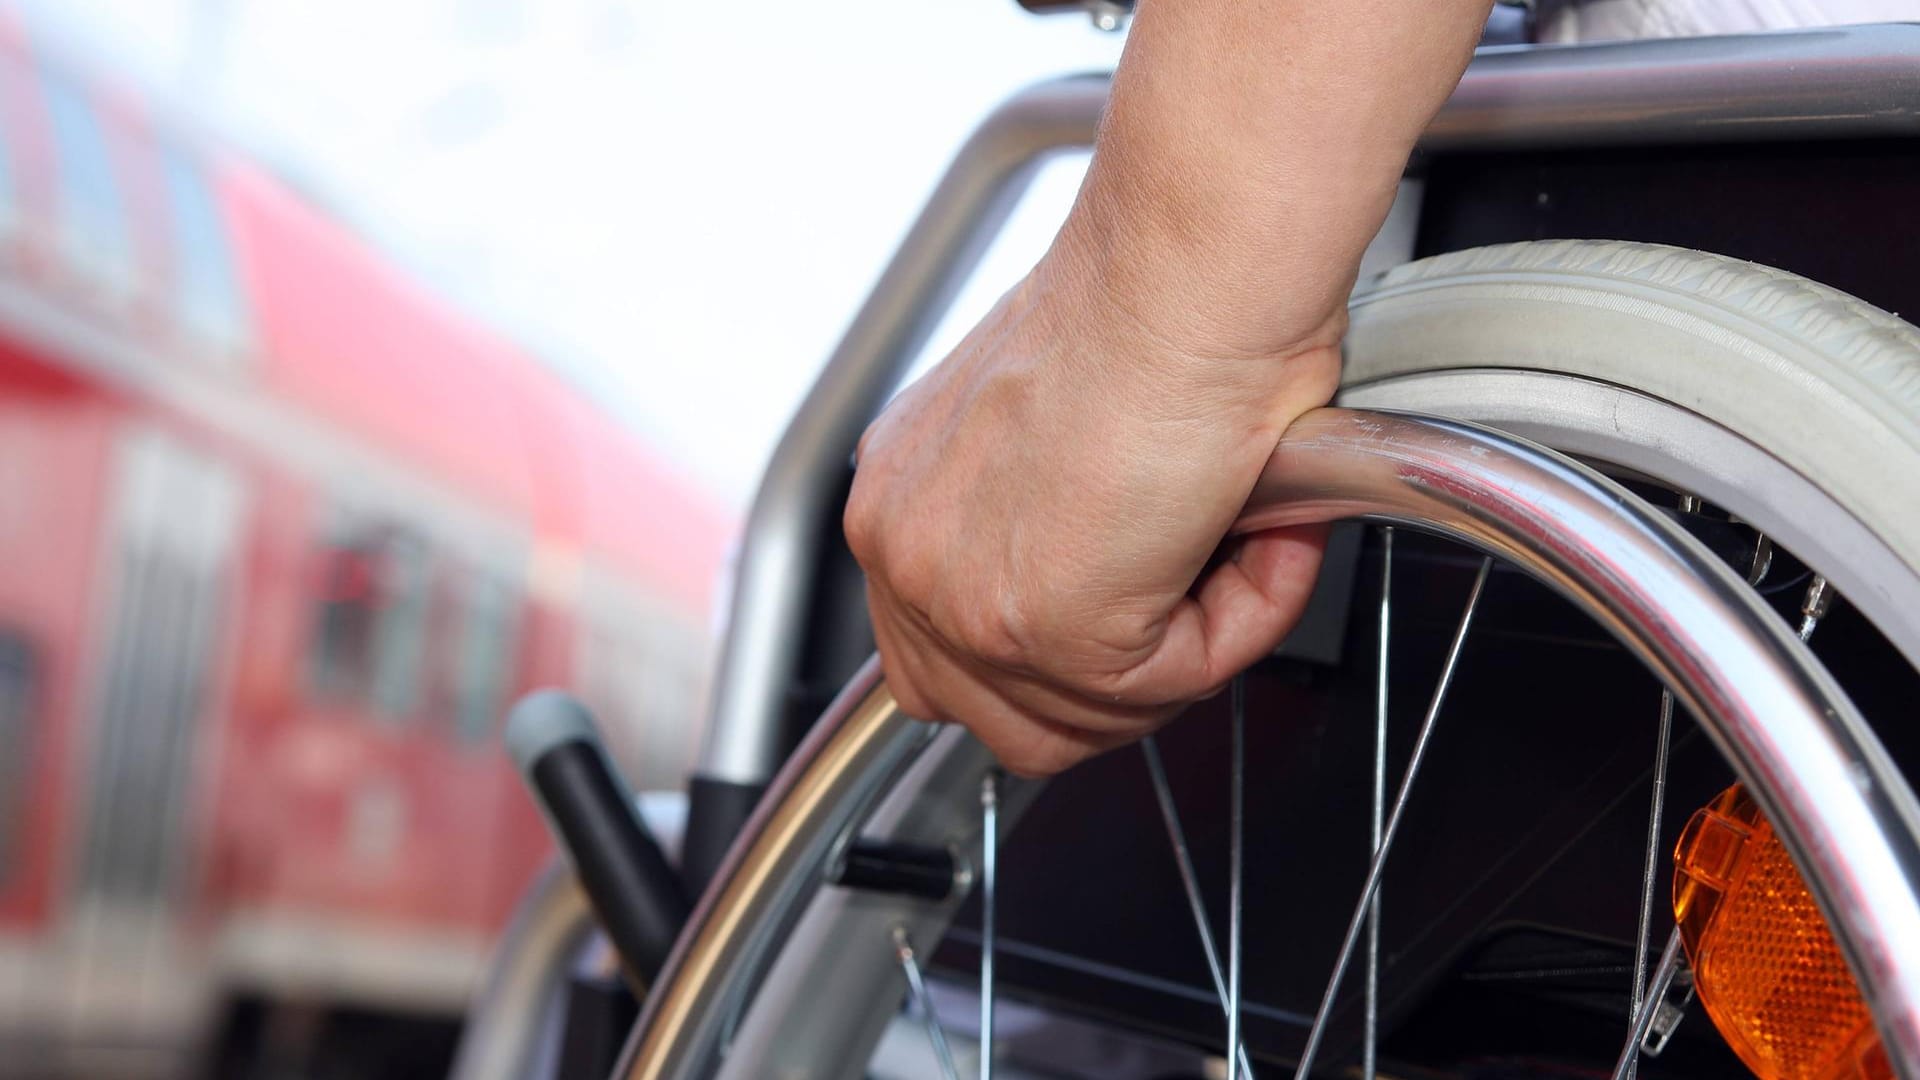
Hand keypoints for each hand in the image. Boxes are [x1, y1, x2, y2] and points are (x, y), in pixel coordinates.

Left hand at [844, 255, 1337, 776]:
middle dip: (1123, 680)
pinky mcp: (1044, 626)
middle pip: (999, 716)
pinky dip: (1239, 621)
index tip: (1142, 608)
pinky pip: (1167, 684)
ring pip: (1091, 717)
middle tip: (1204, 589)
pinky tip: (1255, 531)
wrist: (1193, 260)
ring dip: (1193, 645)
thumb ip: (1056, 519)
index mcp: (905, 496)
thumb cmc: (1160, 297)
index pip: (942, 658)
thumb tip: (1118, 582)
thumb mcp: (1069, 426)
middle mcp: (905, 547)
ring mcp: (962, 598)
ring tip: (1241, 540)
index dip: (1053, 664)